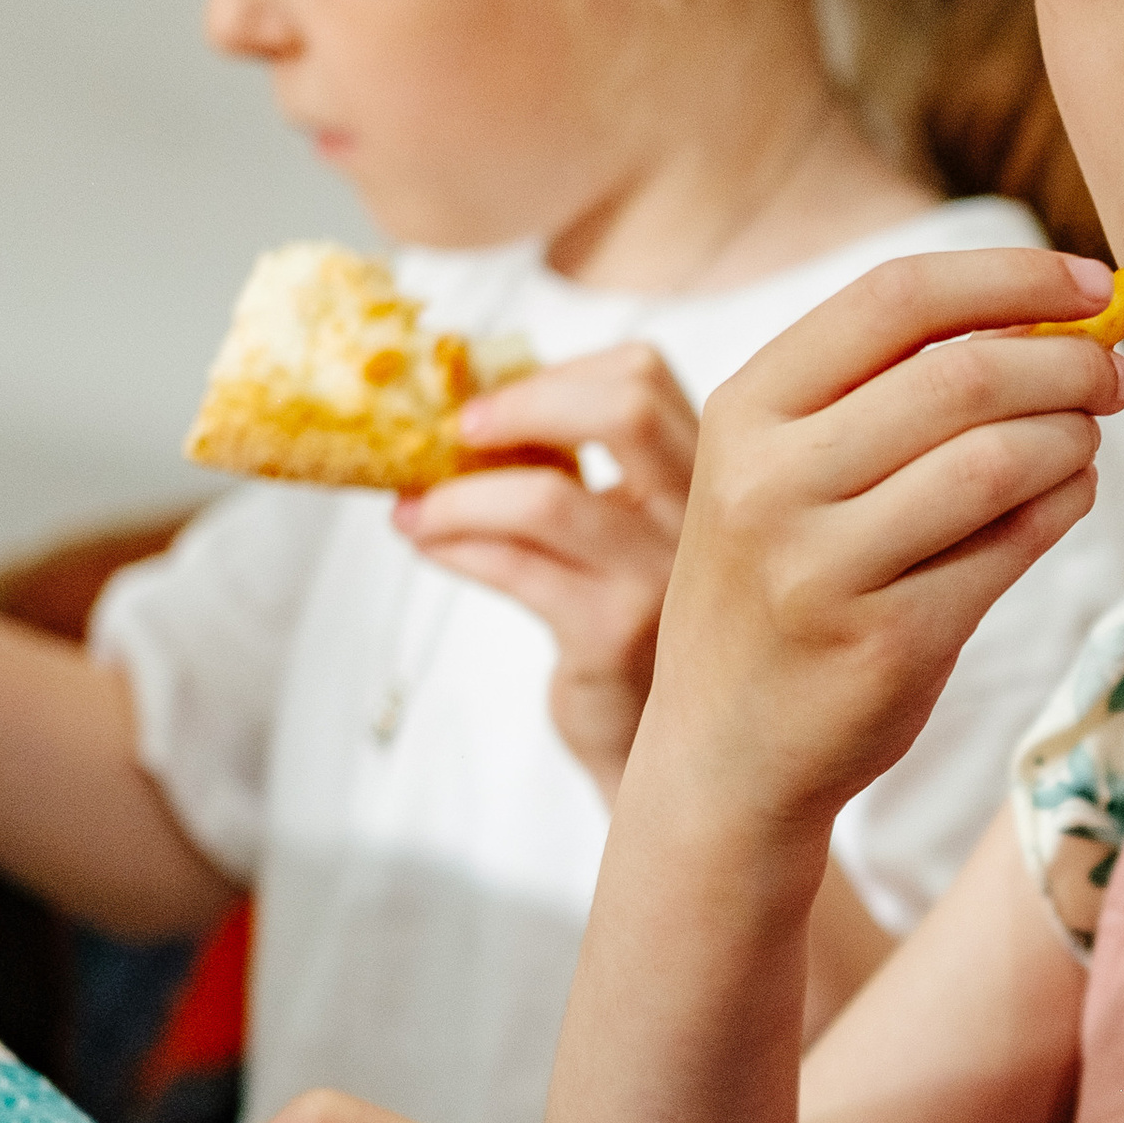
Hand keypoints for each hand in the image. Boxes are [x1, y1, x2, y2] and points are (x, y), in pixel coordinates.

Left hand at [395, 345, 698, 800]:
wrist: (668, 749)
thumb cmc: (635, 625)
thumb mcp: (630, 531)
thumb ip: (585, 468)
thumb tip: (464, 406)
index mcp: (707, 473)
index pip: (643, 373)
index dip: (555, 373)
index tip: (495, 401)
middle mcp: (701, 517)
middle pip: (624, 404)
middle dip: (519, 402)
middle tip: (458, 428)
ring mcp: (663, 577)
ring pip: (547, 497)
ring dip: (458, 493)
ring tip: (416, 506)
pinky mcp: (613, 635)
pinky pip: (514, 568)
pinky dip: (454, 544)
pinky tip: (428, 543)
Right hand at [644, 246, 1123, 844]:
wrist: (726, 755)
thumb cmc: (778, 590)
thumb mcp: (779, 473)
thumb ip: (878, 393)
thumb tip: (1043, 316)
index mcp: (744, 411)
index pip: (894, 298)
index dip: (1012, 277)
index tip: (1090, 284)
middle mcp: (772, 482)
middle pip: (961, 376)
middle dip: (1066, 361)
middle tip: (1110, 374)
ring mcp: (827, 568)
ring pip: (998, 459)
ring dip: (1072, 437)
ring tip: (1085, 439)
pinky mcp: (892, 640)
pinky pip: (1013, 546)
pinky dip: (1065, 504)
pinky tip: (1069, 493)